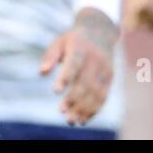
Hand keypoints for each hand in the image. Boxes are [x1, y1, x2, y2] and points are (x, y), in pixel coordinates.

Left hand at [40, 7, 117, 125]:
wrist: (100, 31)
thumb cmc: (73, 39)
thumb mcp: (59, 42)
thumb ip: (50, 56)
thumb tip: (42, 72)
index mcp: (81, 47)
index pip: (74, 64)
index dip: (65, 77)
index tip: (55, 91)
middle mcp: (95, 59)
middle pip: (86, 82)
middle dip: (74, 99)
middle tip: (62, 112)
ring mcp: (105, 69)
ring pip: (96, 93)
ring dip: (84, 108)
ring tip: (72, 120)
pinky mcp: (110, 78)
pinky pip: (103, 96)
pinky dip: (94, 109)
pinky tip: (83, 119)